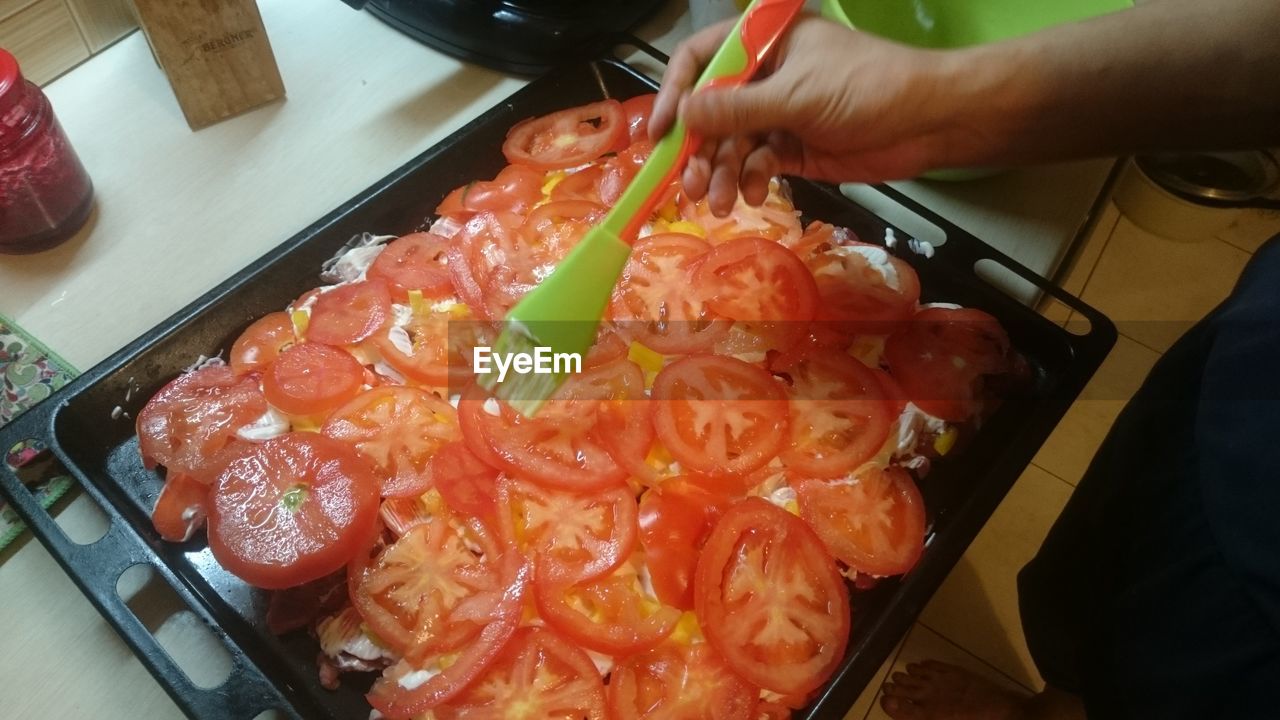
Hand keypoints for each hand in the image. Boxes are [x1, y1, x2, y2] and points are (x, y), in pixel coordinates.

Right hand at [650, 16, 1007, 214]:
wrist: (928, 122)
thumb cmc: (868, 88)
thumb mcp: (797, 95)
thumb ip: (738, 108)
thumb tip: (684, 115)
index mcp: (765, 42)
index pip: (702, 59)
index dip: (676, 93)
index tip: (661, 133)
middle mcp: (765, 74)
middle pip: (711, 110)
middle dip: (699, 149)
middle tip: (689, 185)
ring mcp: (778, 111)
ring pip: (731, 143)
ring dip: (722, 173)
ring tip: (721, 202)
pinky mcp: (792, 147)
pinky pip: (755, 164)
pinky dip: (750, 180)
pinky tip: (753, 195)